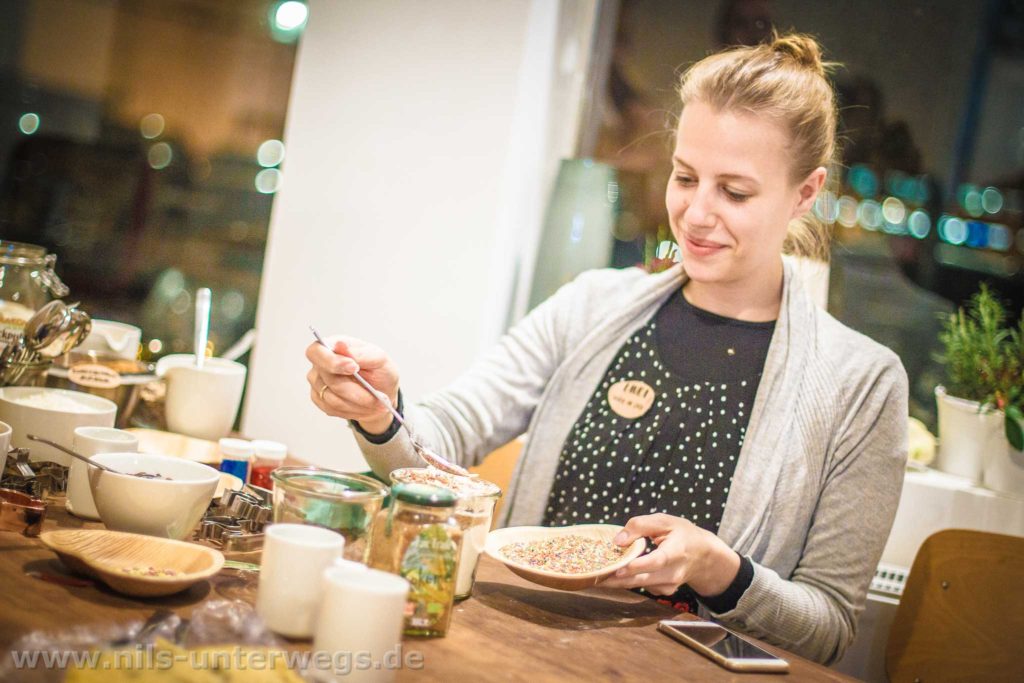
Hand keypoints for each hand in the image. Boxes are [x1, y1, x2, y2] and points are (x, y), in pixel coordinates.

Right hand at [305, 335, 399, 433]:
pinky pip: (333, 409)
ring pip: (333, 399)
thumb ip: (361, 353)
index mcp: (332, 346)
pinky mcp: (320, 400)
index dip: (332, 362)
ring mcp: (317, 383)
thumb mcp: (379, 359)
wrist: (381, 392)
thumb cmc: (379, 371)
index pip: (316, 352)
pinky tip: (366, 407)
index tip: (354, 368)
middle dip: (356, 391)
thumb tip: (341, 346)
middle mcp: (320, 364)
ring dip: (359, 403)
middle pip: (329, 379)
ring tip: (378, 403)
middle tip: (378, 395)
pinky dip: (354, 410)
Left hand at [599, 513, 739, 596]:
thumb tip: (618, 540)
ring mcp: (670, 585)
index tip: (618, 567)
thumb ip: (641, 525)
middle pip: (644, 579)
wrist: (703, 555)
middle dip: (618, 579)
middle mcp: (674, 573)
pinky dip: (628, 580)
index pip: (657, 561)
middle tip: (595, 577)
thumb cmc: (682, 533)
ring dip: (618, 581)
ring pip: (640, 585)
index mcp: (676, 551)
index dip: (637, 566)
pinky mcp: (664, 591)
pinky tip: (617, 571)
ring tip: (597, 575)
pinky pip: (642, 586)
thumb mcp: (664, 521)